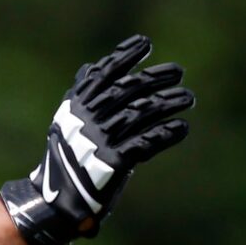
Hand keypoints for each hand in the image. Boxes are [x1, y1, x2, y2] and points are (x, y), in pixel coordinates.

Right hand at [0, 35, 194, 244]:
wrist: (56, 201)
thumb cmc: (66, 158)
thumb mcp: (66, 122)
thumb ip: (81, 95)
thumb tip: (90, 67)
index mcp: (77, 106)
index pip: (104, 73)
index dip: (125, 56)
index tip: (146, 43)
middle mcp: (88, 119)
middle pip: (128, 90)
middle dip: (155, 77)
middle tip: (179, 71)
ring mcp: (101, 140)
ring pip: (142, 114)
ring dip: (168, 103)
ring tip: (188, 98)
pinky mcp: (113, 163)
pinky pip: (146, 143)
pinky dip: (166, 134)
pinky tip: (182, 127)